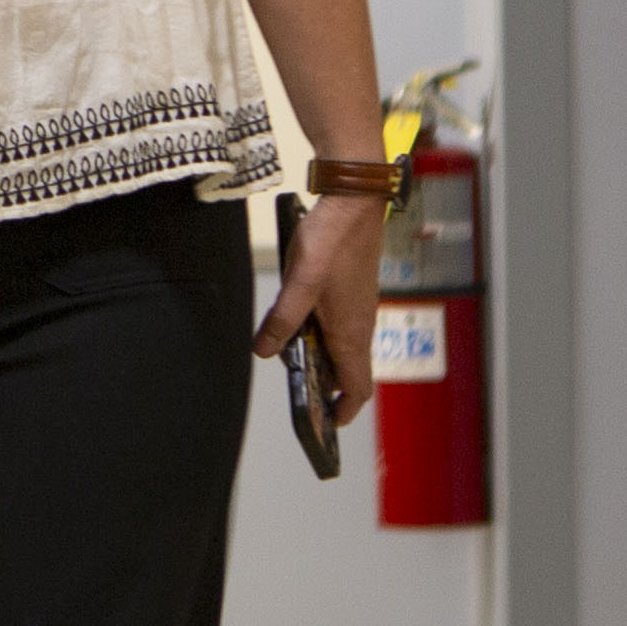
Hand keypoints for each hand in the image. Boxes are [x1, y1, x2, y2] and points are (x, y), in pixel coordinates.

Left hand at [253, 192, 377, 412]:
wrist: (353, 202)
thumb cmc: (332, 242)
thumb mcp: (298, 286)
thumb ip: (281, 322)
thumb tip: (264, 352)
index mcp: (352, 333)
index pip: (359, 387)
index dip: (345, 409)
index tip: (328, 423)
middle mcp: (362, 325)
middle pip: (350, 371)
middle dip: (327, 385)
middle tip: (300, 388)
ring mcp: (360, 307)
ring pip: (345, 346)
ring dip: (323, 356)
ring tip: (293, 354)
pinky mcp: (354, 290)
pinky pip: (342, 324)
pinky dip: (324, 333)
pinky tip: (299, 319)